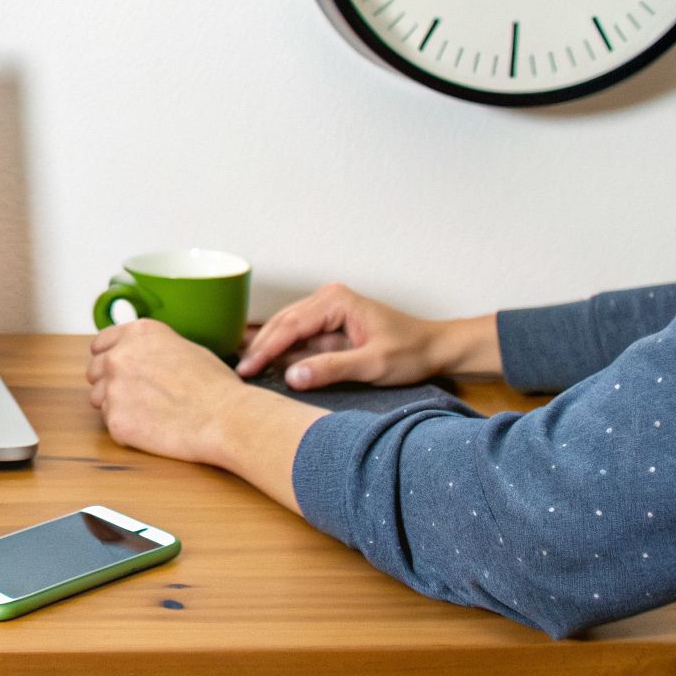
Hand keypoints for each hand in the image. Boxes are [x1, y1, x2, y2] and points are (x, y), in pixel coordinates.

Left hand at [86, 319, 248, 465]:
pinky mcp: (115, 420)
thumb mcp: (183, 347)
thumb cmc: (215, 386)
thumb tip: (141, 356)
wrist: (224, 418)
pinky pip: (111, 424)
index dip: (109, 357)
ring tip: (150, 413)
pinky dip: (127, 428)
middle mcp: (119, 356)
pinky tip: (153, 427)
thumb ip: (151, 348)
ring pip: (99, 399)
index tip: (117, 369)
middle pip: (94, 371)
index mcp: (137, 333)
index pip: (101, 343)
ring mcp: (114, 388)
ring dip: (117, 406)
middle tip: (138, 396)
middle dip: (111, 383)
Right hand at [236, 283, 499, 389]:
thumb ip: (332, 369)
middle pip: (283, 323)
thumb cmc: (411, 353)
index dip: (266, 349)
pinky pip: (300, 336)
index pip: (291, 325)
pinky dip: (283, 350)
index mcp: (336, 301)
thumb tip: (291, 376)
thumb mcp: (373, 365)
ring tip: (248, 370)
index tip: (247, 370)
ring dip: (268, 348)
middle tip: (240, 373)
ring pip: (287, 328)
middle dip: (260, 347)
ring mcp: (328, 310)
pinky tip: (269, 365)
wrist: (436, 349)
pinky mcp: (330, 324)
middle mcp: (328, 299)